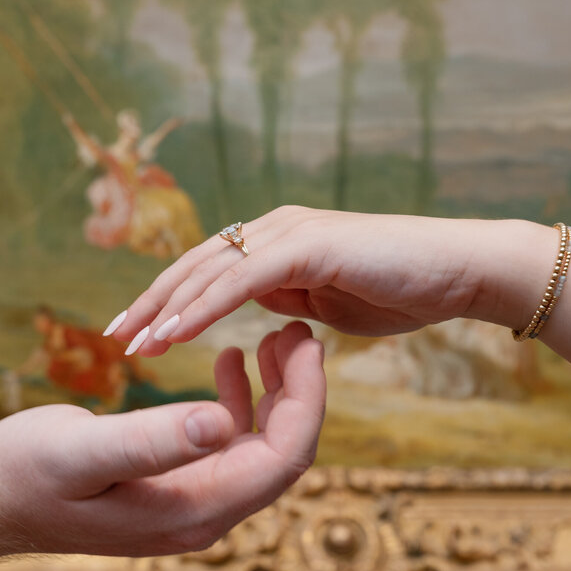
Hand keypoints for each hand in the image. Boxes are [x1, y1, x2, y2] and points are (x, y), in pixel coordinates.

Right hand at [0, 322, 324, 556]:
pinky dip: (237, 402)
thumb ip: (150, 441)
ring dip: (276, 394)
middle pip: (283, 454)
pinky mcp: (177, 487)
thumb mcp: (82, 451)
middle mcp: (204, 514)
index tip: (308, 340)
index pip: (283, 459)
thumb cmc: (25, 474)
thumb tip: (220, 423)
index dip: (307, 399)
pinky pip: (228, 445)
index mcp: (194, 511)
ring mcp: (193, 503)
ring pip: (260, 448)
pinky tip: (230, 361)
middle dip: (301, 392)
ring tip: (275, 335)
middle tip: (300, 328)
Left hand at [111, 206, 510, 356]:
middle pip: (193, 265)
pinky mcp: (308, 246)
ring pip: (210, 270)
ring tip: (132, 341)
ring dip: (166, 307)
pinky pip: (243, 279)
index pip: (203, 270)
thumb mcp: (325, 300)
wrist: (457, 272)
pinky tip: (176, 332)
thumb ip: (286, 298)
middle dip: (149, 302)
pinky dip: (206, 307)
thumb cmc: (399, 288)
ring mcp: (289, 233)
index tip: (132, 333)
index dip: (164, 300)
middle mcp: (273, 229)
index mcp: (273, 242)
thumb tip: (258, 309)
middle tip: (112, 337)